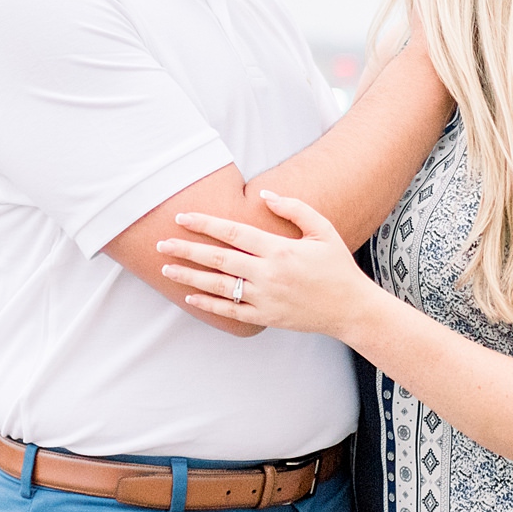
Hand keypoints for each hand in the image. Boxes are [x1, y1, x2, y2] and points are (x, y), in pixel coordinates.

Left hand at [159, 191, 380, 340]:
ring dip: (189, 278)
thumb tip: (264, 194)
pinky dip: (209, 305)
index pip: (233, 233)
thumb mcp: (323, 229)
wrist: (351, 309)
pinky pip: (230, 312)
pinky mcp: (266, 317)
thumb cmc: (337, 266)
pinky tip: (191, 298)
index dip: (205, 224)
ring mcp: (265, 298)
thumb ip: (294, 208)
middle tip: (161, 243)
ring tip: (166, 270)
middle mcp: (268, 274)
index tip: (182, 217)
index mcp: (279, 249)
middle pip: (218, 259)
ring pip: (218, 287)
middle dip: (187, 249)